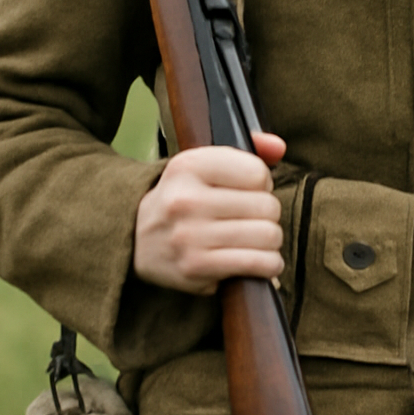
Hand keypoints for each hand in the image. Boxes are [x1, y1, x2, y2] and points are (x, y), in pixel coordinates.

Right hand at [133, 136, 286, 294]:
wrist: (135, 239)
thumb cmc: (182, 199)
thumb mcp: (203, 166)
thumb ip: (247, 151)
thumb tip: (278, 147)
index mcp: (188, 166)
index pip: (257, 173)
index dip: (262, 183)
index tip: (250, 191)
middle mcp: (185, 199)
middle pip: (266, 206)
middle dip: (268, 214)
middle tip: (254, 218)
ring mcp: (189, 235)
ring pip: (267, 235)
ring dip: (271, 240)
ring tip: (258, 240)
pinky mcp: (196, 266)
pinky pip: (258, 263)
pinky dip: (269, 264)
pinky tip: (262, 260)